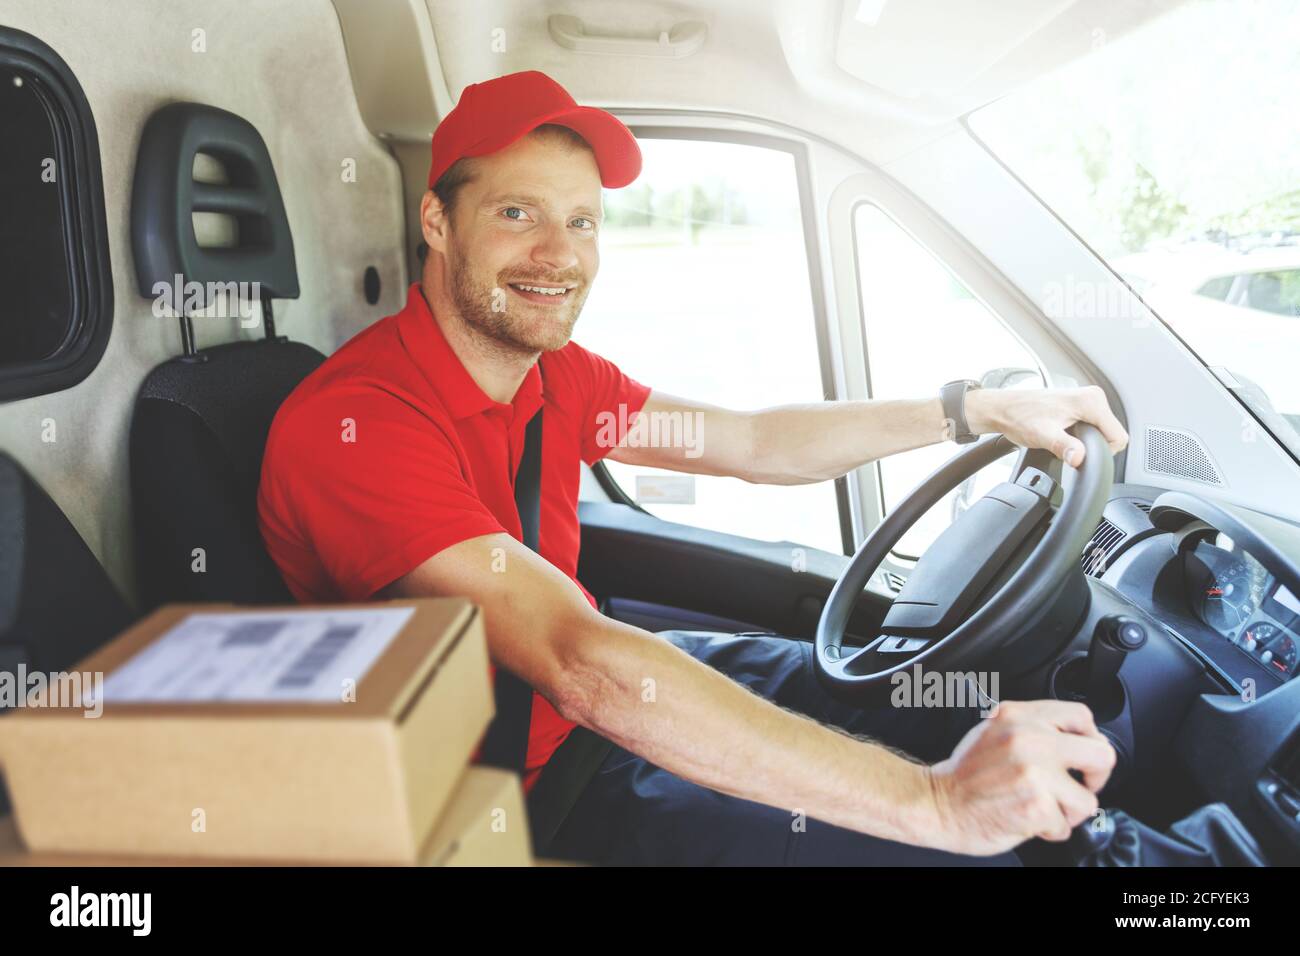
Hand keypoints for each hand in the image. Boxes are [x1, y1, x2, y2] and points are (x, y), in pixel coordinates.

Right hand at [923, 699, 1116, 855]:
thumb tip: (1074, 738)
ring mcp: (1034, 773)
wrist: (937, 802)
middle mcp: (1029, 739)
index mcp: (1019, 715)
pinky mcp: (1036, 806)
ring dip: (1069, 811)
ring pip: (1088, 799)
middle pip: (1101, 754)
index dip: (1090, 739)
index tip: (1081, 756)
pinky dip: (1050, 829)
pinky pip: (1066, 825)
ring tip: (1044, 807)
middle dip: (1095, 777)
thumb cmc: (965, 774)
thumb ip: (1032, 726)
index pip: (1081, 716)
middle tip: (1079, 786)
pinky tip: (1029, 819)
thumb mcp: (994, 730)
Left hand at [965, 386, 1127, 466]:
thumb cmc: (1020, 417)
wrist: (1004, 409)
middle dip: (1095, 447)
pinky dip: (1083, 436)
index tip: (1082, 454)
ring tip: (1064, 440)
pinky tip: (1065, 435)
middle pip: (1112, 434)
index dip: (1103, 452)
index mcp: (1091, 401)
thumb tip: (1079, 457)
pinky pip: (1094, 427)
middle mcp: (1093, 397)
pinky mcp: (1081, 405)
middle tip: (1069, 447)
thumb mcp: (1043, 435)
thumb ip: (1064, 446)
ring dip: (1088, 442)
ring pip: (1103, 432)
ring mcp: (1088, 400)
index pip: (1118, 436)